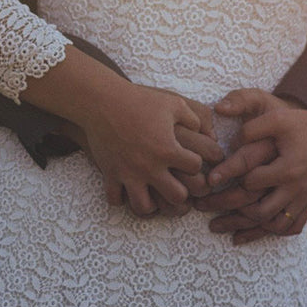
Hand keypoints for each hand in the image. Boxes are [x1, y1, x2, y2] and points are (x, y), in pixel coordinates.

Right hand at [64, 115, 223, 217]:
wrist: (101, 101)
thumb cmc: (139, 100)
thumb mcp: (173, 103)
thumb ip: (195, 119)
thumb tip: (205, 133)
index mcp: (168, 149)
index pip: (196, 168)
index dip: (197, 162)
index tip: (191, 157)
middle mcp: (150, 166)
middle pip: (177, 196)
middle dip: (182, 192)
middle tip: (178, 183)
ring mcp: (129, 173)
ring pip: (145, 207)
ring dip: (152, 204)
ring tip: (153, 193)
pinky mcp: (110, 174)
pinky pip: (115, 200)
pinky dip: (122, 198)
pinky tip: (127, 188)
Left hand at [208, 88, 306, 240]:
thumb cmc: (304, 125)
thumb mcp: (279, 118)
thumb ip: (252, 128)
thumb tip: (227, 138)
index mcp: (287, 169)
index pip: (251, 181)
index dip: (229, 179)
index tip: (208, 180)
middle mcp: (295, 189)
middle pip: (260, 211)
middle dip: (229, 211)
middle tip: (202, 207)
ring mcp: (302, 199)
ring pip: (273, 224)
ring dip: (246, 228)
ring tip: (218, 226)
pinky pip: (290, 227)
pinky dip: (270, 232)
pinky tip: (249, 233)